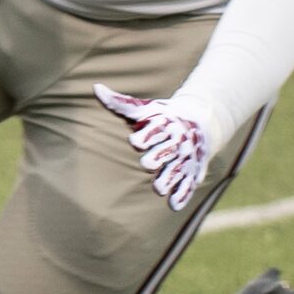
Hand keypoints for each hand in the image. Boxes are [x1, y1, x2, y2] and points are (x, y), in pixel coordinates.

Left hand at [96, 86, 214, 210]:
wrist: (198, 122)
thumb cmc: (160, 116)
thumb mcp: (142, 108)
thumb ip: (119, 103)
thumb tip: (96, 88)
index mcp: (164, 125)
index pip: (154, 132)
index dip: (144, 137)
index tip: (135, 141)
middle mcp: (177, 142)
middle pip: (166, 152)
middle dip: (157, 157)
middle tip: (147, 164)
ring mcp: (185, 158)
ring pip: (177, 170)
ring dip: (169, 179)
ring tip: (158, 188)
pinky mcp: (192, 172)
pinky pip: (188, 185)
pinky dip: (182, 194)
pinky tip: (174, 205)